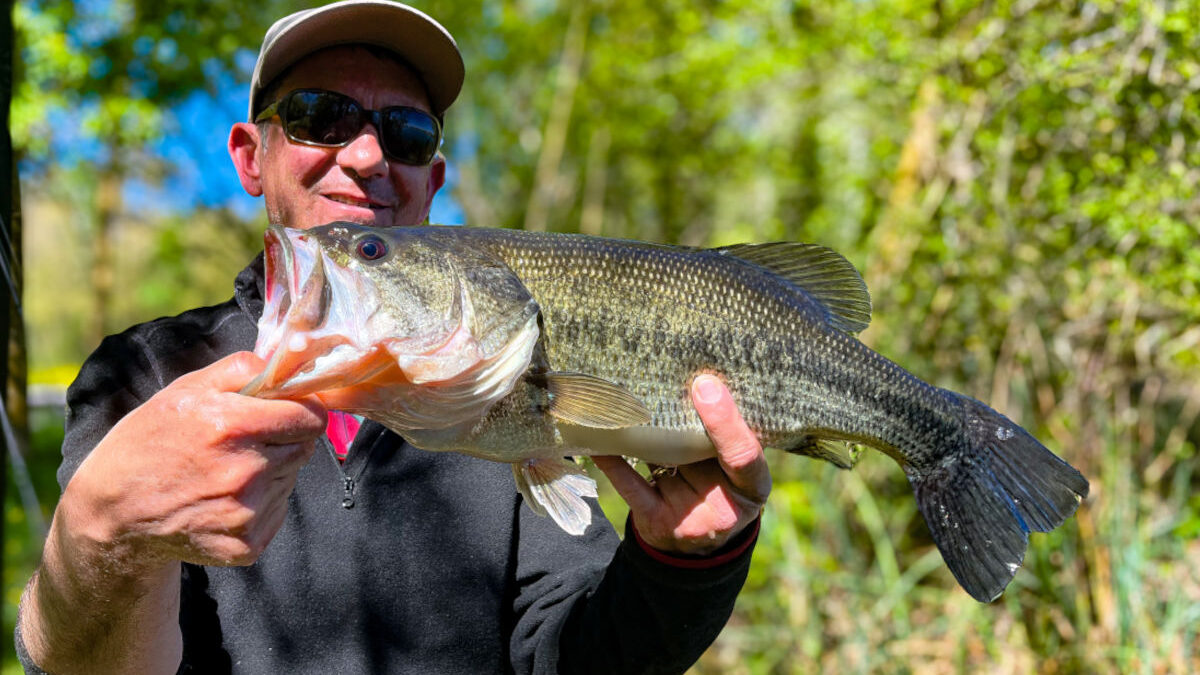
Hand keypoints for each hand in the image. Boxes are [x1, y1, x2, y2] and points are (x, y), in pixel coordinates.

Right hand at [60, 351, 326, 570]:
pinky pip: (277, 511)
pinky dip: (260, 504)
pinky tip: (223, 499)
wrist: (114, 512)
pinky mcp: (247, 545)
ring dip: (271, 471)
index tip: (286, 413)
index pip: (311, 418)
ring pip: (290, 479)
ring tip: (225, 472)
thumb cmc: (150, 441)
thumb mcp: (187, 389)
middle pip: (305, 448)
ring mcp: (246, 514)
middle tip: (245, 442)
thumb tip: (286, 366)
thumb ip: (242, 369)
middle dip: (284, 440)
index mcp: (231, 426)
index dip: (302, 411)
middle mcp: (244, 473)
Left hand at [593, 374, 770, 555]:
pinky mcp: (658, 521)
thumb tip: (698, 382)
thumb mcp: (736, 471)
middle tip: (660, 378)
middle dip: (679, 416)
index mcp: (752, 486)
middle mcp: (724, 506)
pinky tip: (599, 443)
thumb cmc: (721, 490)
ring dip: (644, 431)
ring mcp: (689, 517)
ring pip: (661, 461)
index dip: (725, 421)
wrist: (698, 547)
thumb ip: (724, 436)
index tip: (705, 385)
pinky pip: (632, 485)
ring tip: (625, 399)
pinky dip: (614, 462)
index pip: (744, 454)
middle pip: (697, 452)